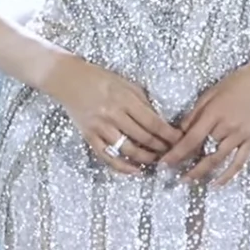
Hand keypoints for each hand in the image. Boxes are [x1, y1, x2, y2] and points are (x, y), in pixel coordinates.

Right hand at [46, 55, 181, 174]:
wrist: (69, 80)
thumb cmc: (100, 79)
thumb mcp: (126, 84)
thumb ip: (142, 101)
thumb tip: (160, 120)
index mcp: (125, 99)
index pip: (153, 122)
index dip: (168, 134)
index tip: (180, 140)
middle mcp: (113, 115)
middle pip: (143, 137)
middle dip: (161, 147)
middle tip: (172, 152)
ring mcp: (100, 128)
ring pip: (128, 150)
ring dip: (146, 158)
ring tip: (157, 161)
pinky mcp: (89, 137)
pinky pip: (108, 157)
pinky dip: (123, 167)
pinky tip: (135, 171)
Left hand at [161, 56, 249, 185]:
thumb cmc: (236, 83)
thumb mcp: (210, 93)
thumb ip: (195, 113)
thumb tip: (179, 132)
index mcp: (214, 113)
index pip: (191, 138)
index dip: (176, 153)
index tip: (163, 163)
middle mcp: (228, 126)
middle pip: (203, 150)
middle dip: (186, 163)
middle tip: (172, 175)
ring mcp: (242, 135)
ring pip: (219, 159)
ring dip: (202, 172)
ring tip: (188, 180)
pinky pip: (239, 162)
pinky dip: (228, 175)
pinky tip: (216, 184)